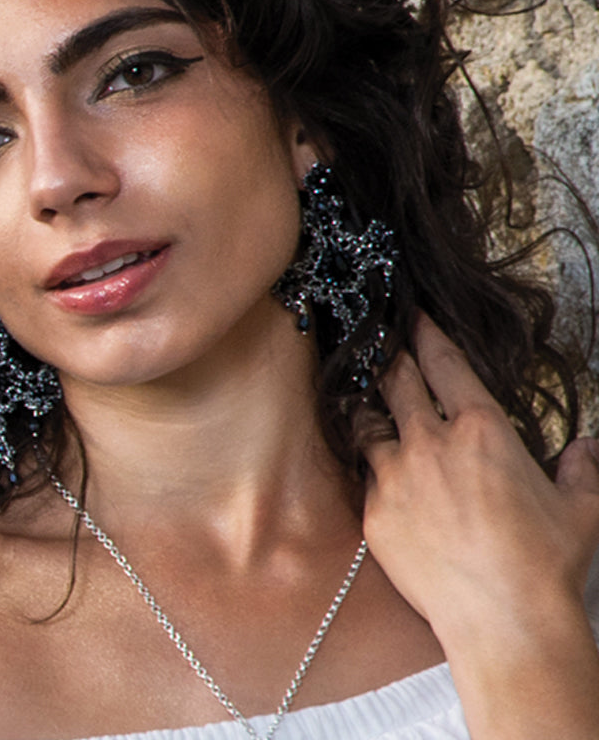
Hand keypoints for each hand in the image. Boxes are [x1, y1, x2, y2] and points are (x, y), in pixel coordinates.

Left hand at [359, 312, 598, 738]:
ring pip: (367, 425)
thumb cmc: (544, 565)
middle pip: (395, 382)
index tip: (413, 317)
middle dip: (388, 359)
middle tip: (380, 346)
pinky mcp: (372, 512)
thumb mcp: (580, 510)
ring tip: (368, 406)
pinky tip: (375, 472)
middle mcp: (429, 444)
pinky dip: (371, 469)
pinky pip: (364, 477)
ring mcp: (394, 477)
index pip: (443, 364)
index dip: (425, 335)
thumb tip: (587, 448)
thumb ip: (581, 469)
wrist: (503, 622)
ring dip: (369, 413)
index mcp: (480, 431)